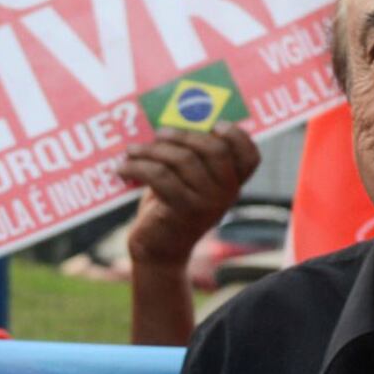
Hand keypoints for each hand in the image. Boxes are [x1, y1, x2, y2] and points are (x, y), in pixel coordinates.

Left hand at [120, 128, 258, 269]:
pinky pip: (160, 176)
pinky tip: (123, 168)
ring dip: (152, 150)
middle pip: (216, 149)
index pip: (250, 157)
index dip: (237, 136)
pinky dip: (138, 167)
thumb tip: (171, 122)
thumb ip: (190, 158)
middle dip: (184, 135)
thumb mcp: (186, 183)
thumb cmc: (170, 209)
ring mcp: (207, 203)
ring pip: (183, 159)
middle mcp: (227, 194)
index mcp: (232, 184)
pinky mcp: (182, 211)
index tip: (215, 125)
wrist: (158, 252)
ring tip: (131, 151)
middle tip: (159, 134)